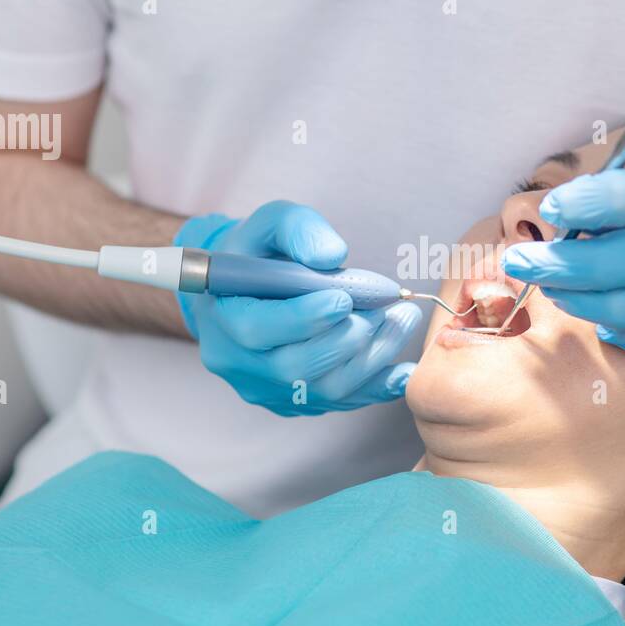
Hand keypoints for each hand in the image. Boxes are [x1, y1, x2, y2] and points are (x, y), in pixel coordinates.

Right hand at [175, 202, 421, 414]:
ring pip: (323, 389)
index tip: (344, 298)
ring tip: (401, 321)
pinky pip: (338, 402)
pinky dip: (375, 387)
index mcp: (222, 315)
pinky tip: (402, 369)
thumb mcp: (270, 223)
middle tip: (387, 308)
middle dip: (348, 337)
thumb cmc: (258, 252)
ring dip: (371, 358)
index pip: (257, 329)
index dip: (304, 317)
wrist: (243, 289)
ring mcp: (265, 388)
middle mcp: (238, 362)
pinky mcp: (292, 402)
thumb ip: (298, 229)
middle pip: (294, 368)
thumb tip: (333, 255)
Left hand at [499, 143, 624, 358]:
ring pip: (618, 312)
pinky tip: (610, 318)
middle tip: (521, 262)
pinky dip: (624, 331)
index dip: (566, 210)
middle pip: (599, 264)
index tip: (547, 215)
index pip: (606, 202)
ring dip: (579, 302)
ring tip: (560, 291)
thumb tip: (577, 215)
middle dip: (549, 266)